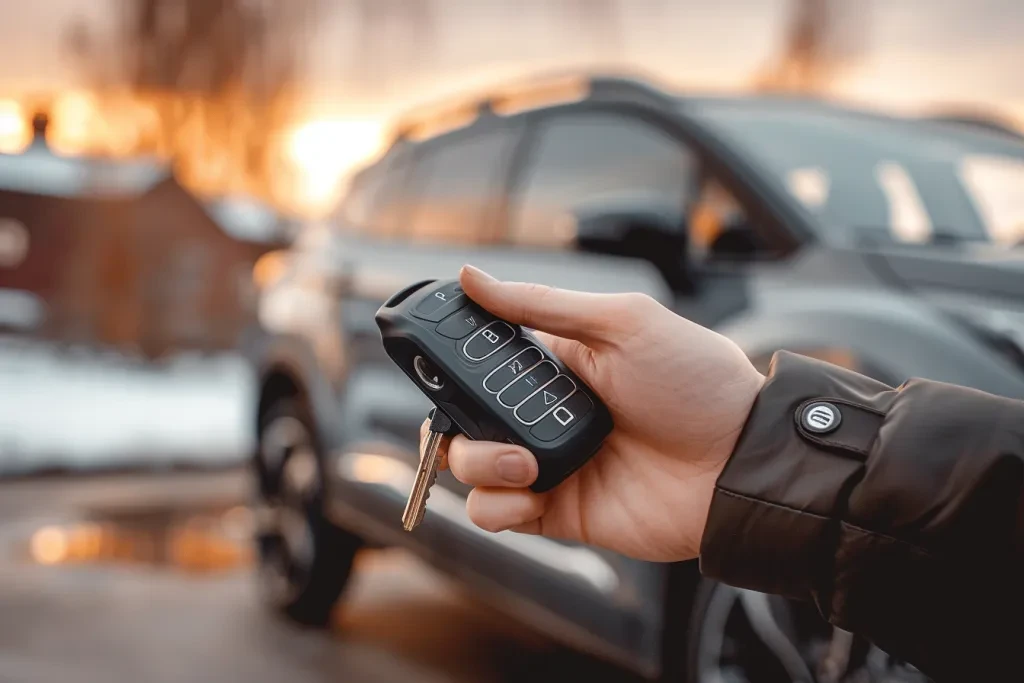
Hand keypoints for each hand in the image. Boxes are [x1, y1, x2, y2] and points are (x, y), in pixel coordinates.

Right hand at [426, 265, 764, 561]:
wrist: (740, 465)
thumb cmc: (696, 384)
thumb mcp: (622, 323)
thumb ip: (541, 305)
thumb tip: (472, 277)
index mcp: (556, 365)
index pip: (480, 362)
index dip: (453, 365)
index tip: (441, 365)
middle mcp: (543, 414)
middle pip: (461, 416)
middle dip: (454, 421)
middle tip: (491, 421)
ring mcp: (548, 464)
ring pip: (468, 467)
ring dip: (479, 463)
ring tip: (529, 464)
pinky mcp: (556, 511)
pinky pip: (493, 512)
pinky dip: (497, 505)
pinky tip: (532, 491)